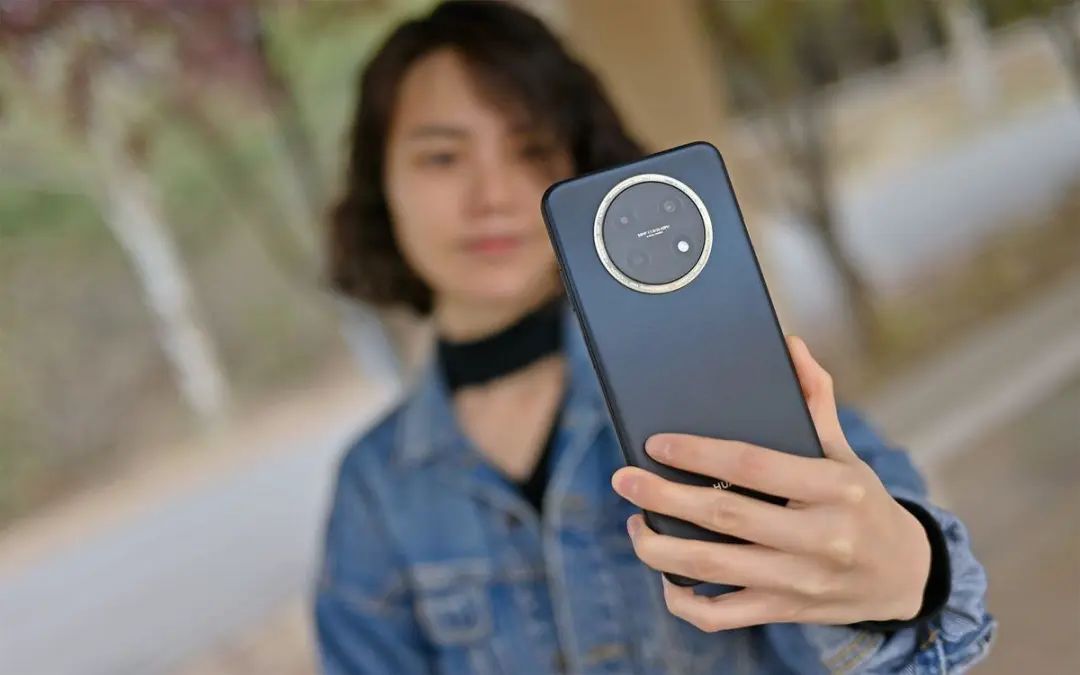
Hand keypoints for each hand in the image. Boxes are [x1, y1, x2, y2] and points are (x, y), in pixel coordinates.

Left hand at [610, 335, 930, 631]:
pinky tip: (667, 576)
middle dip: (664, 495)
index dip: (699, 452)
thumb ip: (816, 401)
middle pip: (724, 515)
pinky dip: (685, 600)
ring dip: (662, 547)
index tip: (655, 443)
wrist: (905, 577)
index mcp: (835, 488)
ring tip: (635, 524)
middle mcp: (820, 536)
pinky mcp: (785, 612)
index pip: (755, 464)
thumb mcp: (847, 454)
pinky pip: (722, 615)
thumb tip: (789, 348)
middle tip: (623, 478)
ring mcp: (801, 581)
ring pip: (714, 568)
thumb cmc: (862, 503)